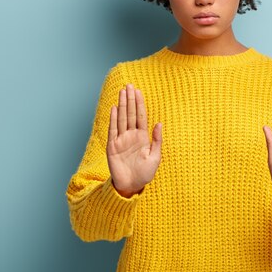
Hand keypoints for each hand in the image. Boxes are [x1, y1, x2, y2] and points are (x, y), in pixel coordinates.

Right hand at [107, 83, 162, 197]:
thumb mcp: (155, 157)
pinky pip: (113, 130)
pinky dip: (113, 119)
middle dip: (130, 99)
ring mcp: (121, 140)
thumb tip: (159, 123)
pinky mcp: (112, 147)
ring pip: (121, 118)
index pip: (140, 116)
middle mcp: (131, 136)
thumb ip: (157, 140)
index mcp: (142, 137)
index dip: (139, 104)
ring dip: (122, 105)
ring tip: (122, 92)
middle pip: (130, 114)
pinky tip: (114, 108)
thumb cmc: (145, 173)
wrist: (131, 186)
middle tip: (129, 85)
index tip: (138, 91)